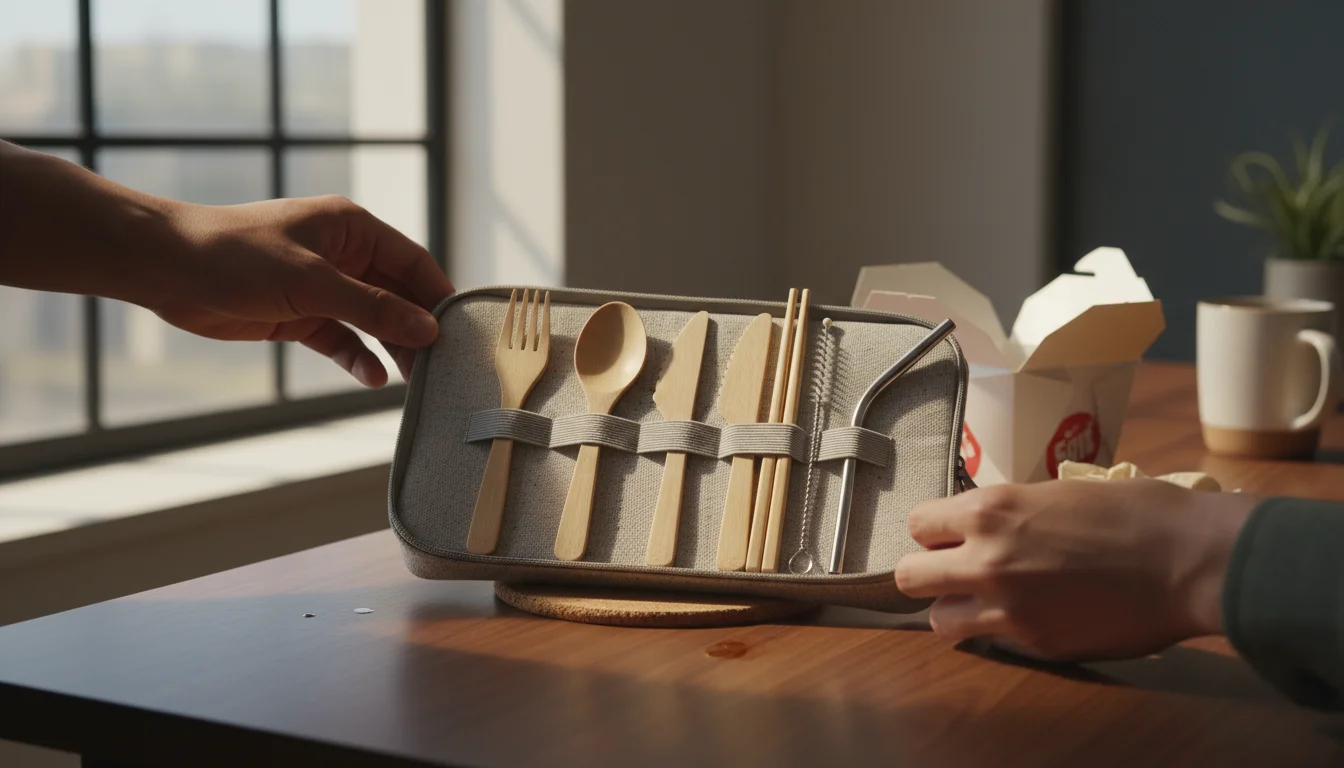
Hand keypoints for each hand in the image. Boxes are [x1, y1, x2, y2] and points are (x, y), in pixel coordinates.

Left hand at [142, 195, 453, 386]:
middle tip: (442, 364)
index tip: (461, 332)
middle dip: (416, 328)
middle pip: (397, 294)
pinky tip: (371, 378)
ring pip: (372, 320)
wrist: (167, 269)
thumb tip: (428, 328)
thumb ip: (373, 308)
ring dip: (391, 347)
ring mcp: (321, 287)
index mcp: (352, 229)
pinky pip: (341, 339)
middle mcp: (343, 255)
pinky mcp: (299, 316)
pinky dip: (357, 358)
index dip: (438, 296)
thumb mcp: (313, 283)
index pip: (413, 262)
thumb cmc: (238, 256)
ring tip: (414, 379)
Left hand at [894, 479, 1257, 661]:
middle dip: (926, 572)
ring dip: (955, 609)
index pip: (918, 523)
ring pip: (940, 621)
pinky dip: (1003, 629)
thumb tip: (984, 526)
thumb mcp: (1056, 491)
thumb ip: (1009, 513)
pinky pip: (994, 639)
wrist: (1190, 560)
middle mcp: (987, 561)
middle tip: (952, 570)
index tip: (949, 534)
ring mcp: (1008, 609)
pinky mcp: (1037, 643)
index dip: (933, 530)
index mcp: (991, 511)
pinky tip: (1035, 613)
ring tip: (984, 600)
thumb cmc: (1135, 512)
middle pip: (909, 577)